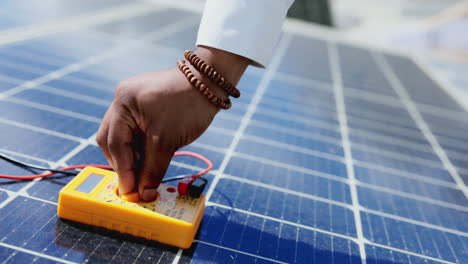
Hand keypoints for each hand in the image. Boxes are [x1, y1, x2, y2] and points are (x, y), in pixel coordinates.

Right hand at [96, 47, 249, 200]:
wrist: (210, 83)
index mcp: (123, 102)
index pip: (115, 143)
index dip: (123, 171)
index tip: (130, 192)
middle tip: (136, 184)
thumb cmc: (190, 105)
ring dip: (133, 156)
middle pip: (112, 139)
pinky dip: (140, 146)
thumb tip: (143, 193)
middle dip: (123, 163)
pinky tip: (150, 159)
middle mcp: (122, 99)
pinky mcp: (144, 105)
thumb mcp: (168, 141)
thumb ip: (153, 169)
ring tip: (146, 172)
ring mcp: (132, 100)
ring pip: (123, 137)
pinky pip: (135, 130)